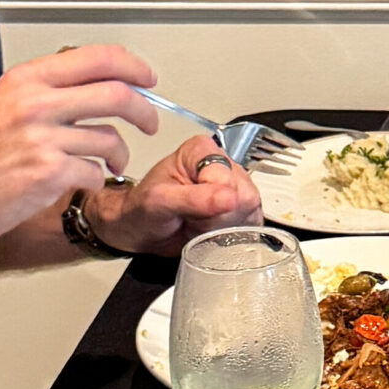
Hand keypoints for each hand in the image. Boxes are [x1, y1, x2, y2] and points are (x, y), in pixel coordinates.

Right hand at [0, 45, 159, 254]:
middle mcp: (35, 104)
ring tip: (109, 162)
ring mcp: (43, 139)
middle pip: (117, 94)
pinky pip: (96, 172)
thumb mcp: (2, 105)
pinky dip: (95, 179)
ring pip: (110, 138)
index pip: (97, 58)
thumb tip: (95, 81)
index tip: (147, 78)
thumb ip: (46, 90)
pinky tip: (79, 181)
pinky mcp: (50, 174)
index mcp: (24, 80)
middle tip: (150, 122)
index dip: (133, 67)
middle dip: (145, 111)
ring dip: (118, 154)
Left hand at [92, 136, 265, 256]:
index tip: (189, 206)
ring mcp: (235, 189)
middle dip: (218, 217)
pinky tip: (209, 230)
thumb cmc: (142, 210)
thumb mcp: (159, 201)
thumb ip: (194, 198)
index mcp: (203, 151)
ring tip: (198, 222)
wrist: (138, 231)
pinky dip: (229, 236)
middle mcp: (223, 166)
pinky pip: (249, 227)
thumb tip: (229, 197)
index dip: (212, 199)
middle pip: (243, 196)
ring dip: (222, 228)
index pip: (227, 177)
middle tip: (192, 217)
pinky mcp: (242, 211)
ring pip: (248, 214)